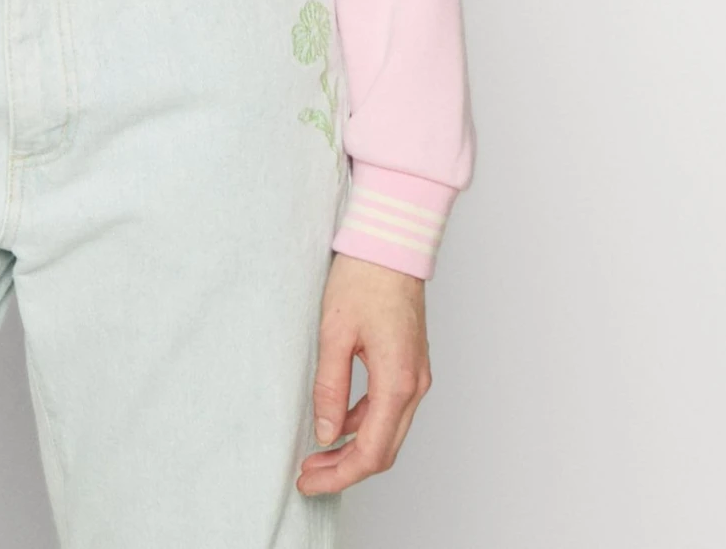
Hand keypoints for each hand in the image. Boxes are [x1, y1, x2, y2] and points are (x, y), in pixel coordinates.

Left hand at [296, 252, 431, 496]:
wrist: (391, 243)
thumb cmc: (364, 278)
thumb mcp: (334, 332)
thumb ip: (330, 386)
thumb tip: (326, 432)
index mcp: (398, 381)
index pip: (372, 451)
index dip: (340, 475)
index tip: (309, 481)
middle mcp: (414, 385)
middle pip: (384, 450)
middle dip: (346, 469)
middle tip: (309, 475)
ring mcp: (416, 376)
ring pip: (388, 432)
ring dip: (354, 449)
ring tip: (317, 455)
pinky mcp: (410, 365)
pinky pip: (389, 409)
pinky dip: (363, 425)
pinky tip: (337, 423)